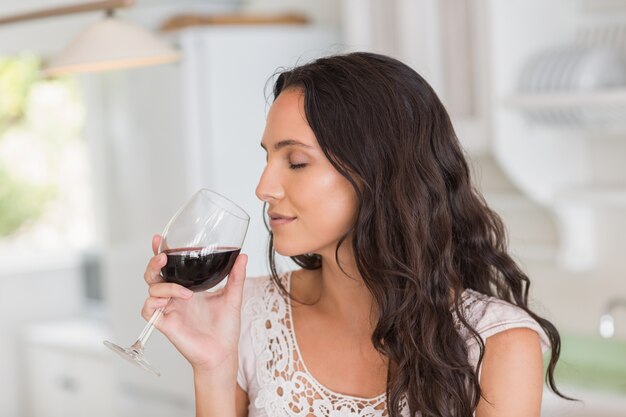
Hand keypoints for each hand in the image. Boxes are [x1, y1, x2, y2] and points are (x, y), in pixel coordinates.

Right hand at [141, 234, 247, 374]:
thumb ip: (236, 276)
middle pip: (153, 275)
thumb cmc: (226, 328)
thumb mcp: (233, 296)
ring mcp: (169, 309)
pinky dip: (153, 303)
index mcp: (188, 287)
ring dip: (166, 286)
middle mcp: (175, 297)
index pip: (170, 267)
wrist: (223, 352)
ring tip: (187, 293)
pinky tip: (166, 303)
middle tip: (163, 258)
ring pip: (152, 289)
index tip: (159, 239)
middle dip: (154, 263)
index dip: (161, 252)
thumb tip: (243, 256)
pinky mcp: (165, 323)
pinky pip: (148, 310)